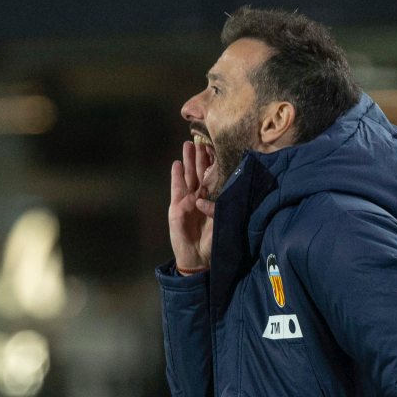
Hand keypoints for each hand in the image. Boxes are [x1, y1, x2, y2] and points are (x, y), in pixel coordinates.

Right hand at [167, 139, 215, 272]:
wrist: (197, 258)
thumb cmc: (212, 242)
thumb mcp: (220, 224)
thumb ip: (217, 209)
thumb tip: (211, 197)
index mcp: (213, 199)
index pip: (214, 177)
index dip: (215, 163)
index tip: (217, 146)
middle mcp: (200, 197)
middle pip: (200, 172)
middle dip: (200, 156)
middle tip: (201, 138)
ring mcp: (188, 200)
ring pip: (188, 176)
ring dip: (188, 161)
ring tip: (188, 144)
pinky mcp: (177, 207)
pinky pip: (176, 189)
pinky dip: (176, 177)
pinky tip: (176, 164)